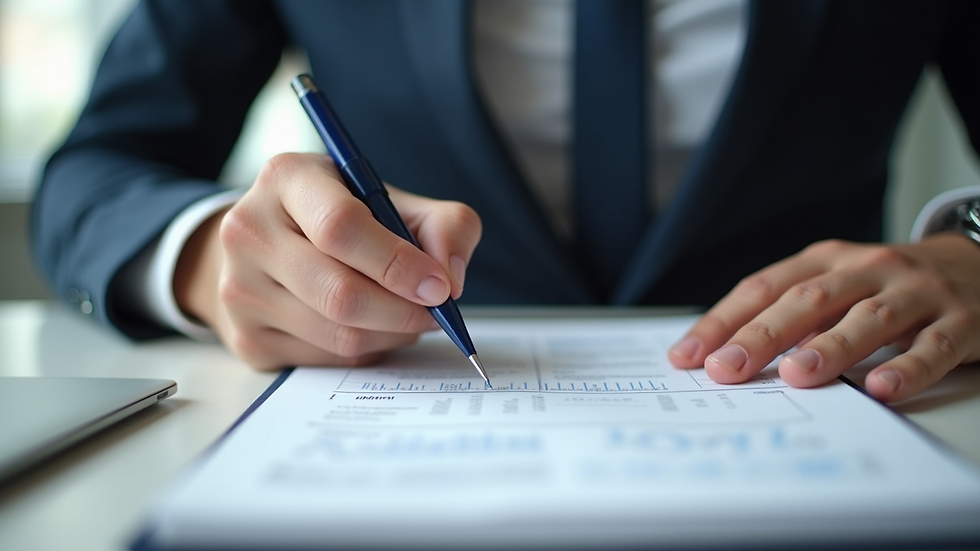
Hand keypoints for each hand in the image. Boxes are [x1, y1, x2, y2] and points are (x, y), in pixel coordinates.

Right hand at [173, 153, 481, 368]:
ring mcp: (240, 289)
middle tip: (437, 313)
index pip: (340, 228)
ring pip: (338, 335)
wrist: (268, 245)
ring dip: (391, 334)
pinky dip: (367, 350)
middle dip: (403, 311)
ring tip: (407, 316)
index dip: (398, 263)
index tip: (440, 286)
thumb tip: (450, 278)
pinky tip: (372, 327)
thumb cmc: (341, 217)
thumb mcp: (393, 200)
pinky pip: (327, 360)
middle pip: (339, 293)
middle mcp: (250, 231)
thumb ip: (443, 225)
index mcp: (287, 178)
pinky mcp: (247, 337)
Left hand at [668, 236, 979, 401]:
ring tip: (797, 374)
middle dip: (761, 336)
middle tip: (726, 369)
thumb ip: (791, 315)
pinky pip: (934, 346)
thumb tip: (726, 356)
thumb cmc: (889, 285)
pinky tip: (882, 389)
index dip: (722, 321)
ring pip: (869, 318)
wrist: (978, 264)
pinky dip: (907, 367)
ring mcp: (916, 293)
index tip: (687, 356)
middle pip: (808, 300)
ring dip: (830, 347)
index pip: (762, 287)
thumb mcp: (837, 285)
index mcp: (825, 260)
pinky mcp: (962, 320)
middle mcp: (866, 269)